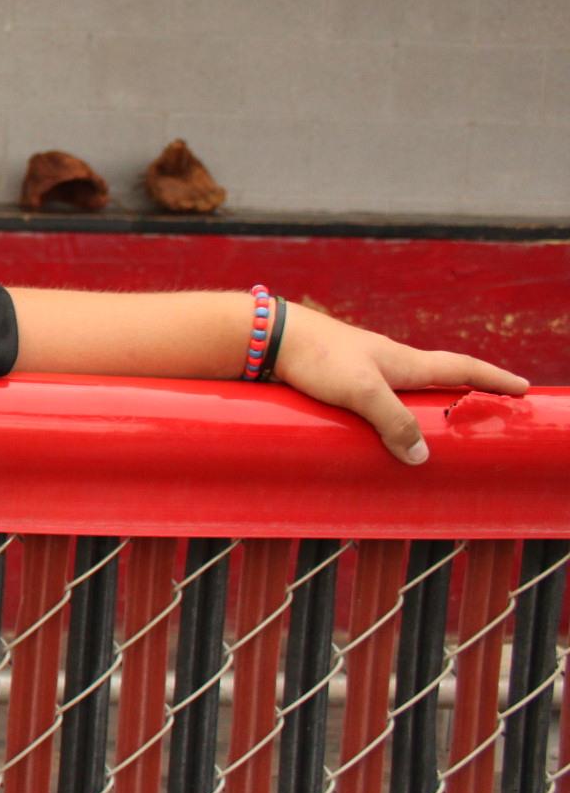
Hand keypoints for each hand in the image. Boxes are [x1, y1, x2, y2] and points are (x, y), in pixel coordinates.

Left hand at [271, 301, 531, 464]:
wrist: (269, 336)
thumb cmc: (317, 357)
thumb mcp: (362, 391)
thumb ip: (394, 421)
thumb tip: (422, 456)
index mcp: (405, 361)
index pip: (461, 367)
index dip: (494, 378)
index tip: (522, 388)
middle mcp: (388, 362)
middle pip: (436, 378)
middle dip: (462, 393)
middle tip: (484, 410)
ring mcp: (363, 369)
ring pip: (403, 391)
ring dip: (423, 407)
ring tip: (434, 431)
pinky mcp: (337, 378)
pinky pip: (374, 399)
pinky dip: (388, 413)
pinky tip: (378, 431)